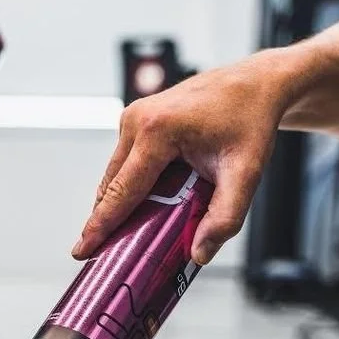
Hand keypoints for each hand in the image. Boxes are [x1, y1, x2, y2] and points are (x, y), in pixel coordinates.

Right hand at [72, 51, 289, 264]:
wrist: (257, 84)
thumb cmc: (250, 120)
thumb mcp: (246, 174)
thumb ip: (225, 217)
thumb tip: (200, 253)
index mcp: (157, 131)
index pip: (121, 191)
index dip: (100, 226)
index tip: (81, 251)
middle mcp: (138, 120)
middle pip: (110, 185)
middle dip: (105, 221)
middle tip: (101, 253)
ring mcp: (134, 117)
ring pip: (114, 175)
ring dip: (117, 204)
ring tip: (123, 234)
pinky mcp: (137, 119)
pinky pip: (124, 163)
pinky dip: (127, 187)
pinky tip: (140, 206)